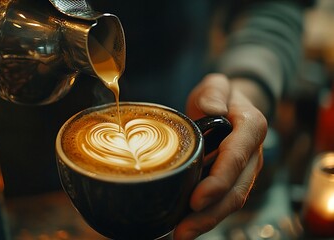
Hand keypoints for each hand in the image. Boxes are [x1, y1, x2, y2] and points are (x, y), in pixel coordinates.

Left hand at [174, 74, 266, 238]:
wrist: (231, 105)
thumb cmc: (221, 96)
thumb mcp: (217, 85)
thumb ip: (214, 92)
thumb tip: (212, 108)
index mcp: (251, 128)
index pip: (235, 159)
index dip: (218, 182)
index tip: (196, 199)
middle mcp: (252, 154)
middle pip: (235, 190)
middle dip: (210, 213)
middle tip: (183, 230)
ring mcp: (244, 170)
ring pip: (230, 201)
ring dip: (207, 221)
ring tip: (181, 234)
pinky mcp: (233, 180)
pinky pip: (222, 201)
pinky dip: (206, 216)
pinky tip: (185, 226)